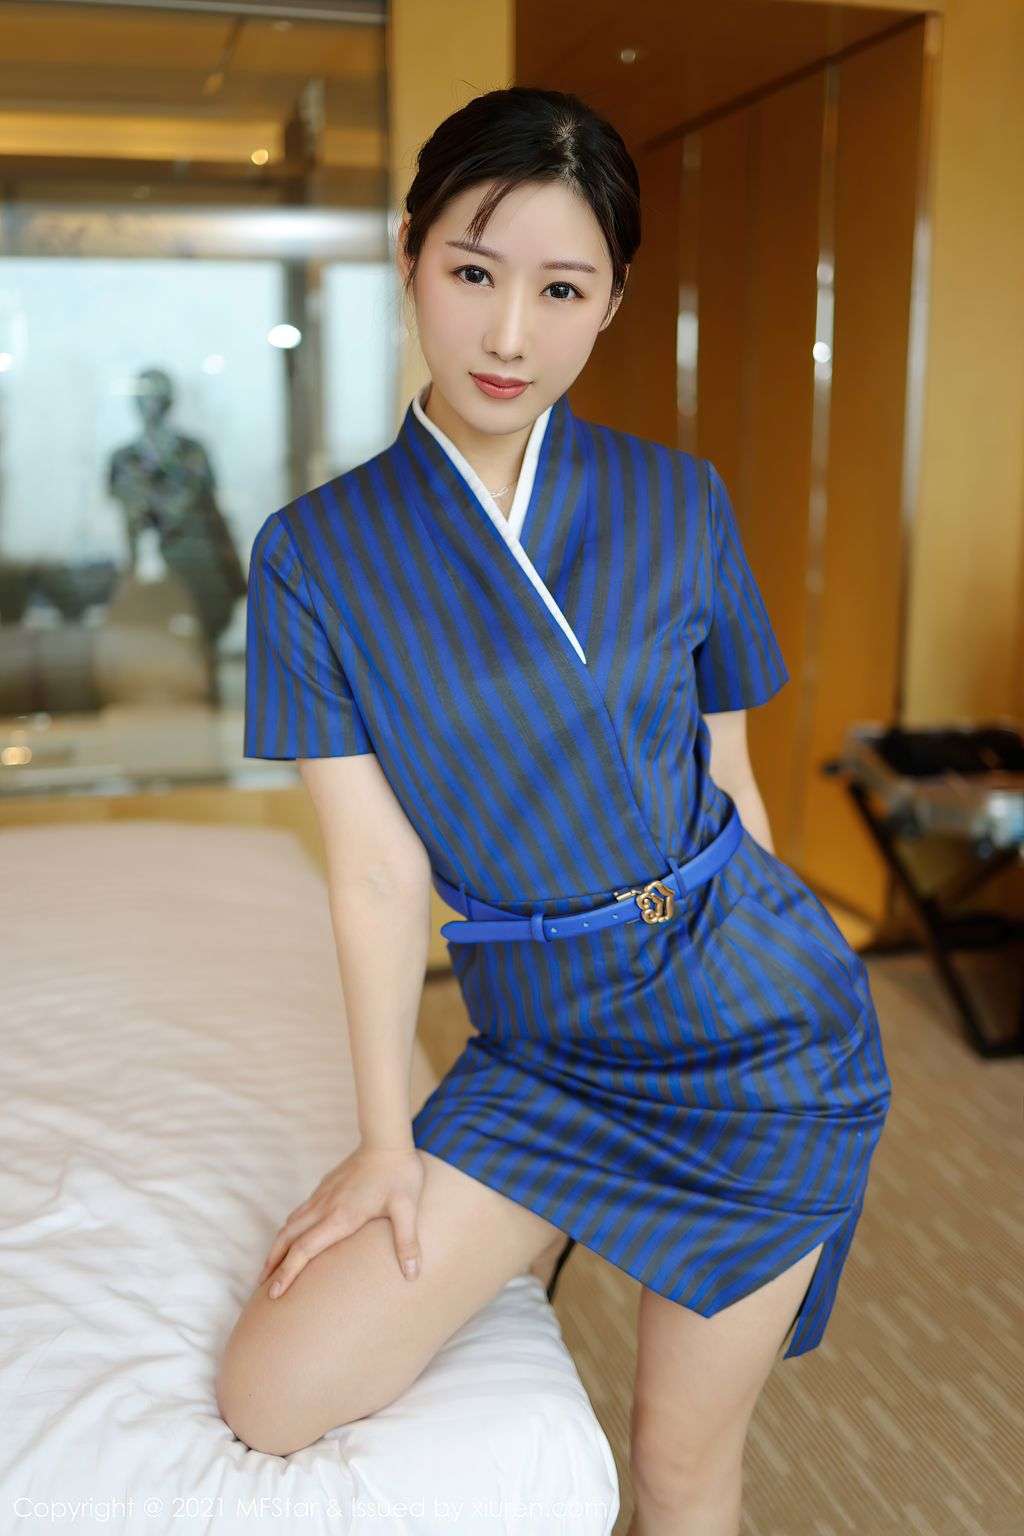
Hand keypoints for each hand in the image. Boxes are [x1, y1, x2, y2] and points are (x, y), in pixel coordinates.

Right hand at [256, 1145, 424, 1299]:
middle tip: (262, 1287)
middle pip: (287, 1238)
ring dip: (277, 1246)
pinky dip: (289, 1229)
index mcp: (340, 1217)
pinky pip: (300, 1212)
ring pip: (290, 1223)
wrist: (387, 1139)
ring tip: (271, 1266)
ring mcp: (322, 1195)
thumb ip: (407, 1242)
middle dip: (272, 1264)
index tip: (273, 1293)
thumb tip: (413, 1274)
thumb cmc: (399, 1174)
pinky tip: (293, 1236)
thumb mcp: (407, 1208)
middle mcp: (325, 1207)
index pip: (303, 1249)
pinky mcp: (325, 1187)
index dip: (287, 1273)